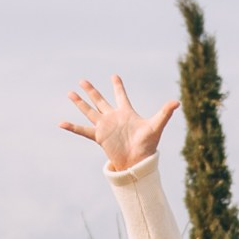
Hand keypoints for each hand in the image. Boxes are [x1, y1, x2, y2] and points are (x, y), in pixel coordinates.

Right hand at [59, 75, 178, 172]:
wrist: (138, 161)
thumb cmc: (148, 145)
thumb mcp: (156, 126)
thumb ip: (165, 112)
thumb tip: (177, 102)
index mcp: (126, 113)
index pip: (120, 96)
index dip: (117, 86)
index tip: (114, 76)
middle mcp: (113, 118)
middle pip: (100, 100)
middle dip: (91, 91)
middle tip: (83, 80)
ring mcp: (105, 127)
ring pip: (89, 111)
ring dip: (80, 103)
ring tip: (70, 93)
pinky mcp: (99, 137)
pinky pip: (83, 130)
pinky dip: (72, 127)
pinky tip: (61, 123)